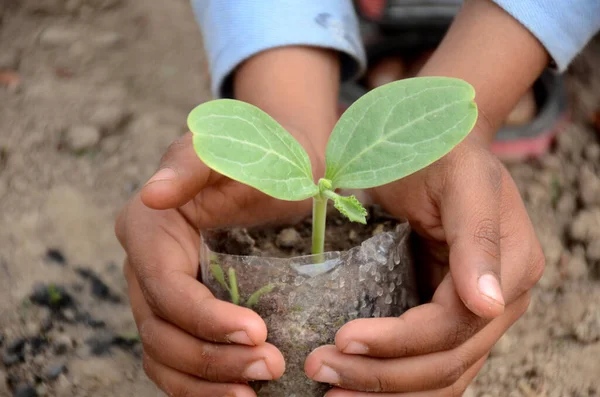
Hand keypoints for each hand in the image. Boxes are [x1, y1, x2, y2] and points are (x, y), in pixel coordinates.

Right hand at [116, 132, 321, 396]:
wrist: (280, 166)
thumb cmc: (257, 155)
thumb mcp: (226, 149)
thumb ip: (189, 165)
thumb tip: (151, 194)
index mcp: (147, 230)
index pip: (165, 289)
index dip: (205, 317)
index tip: (256, 332)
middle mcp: (144, 268)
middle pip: (163, 331)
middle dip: (212, 358)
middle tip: (269, 367)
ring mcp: (160, 295)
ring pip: (165, 356)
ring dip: (206, 382)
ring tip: (256, 392)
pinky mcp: (183, 313)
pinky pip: (178, 361)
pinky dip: (201, 385)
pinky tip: (238, 394)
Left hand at [304, 135, 544, 395]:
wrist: (436, 142)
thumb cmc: (444, 151)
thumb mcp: (461, 181)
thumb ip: (476, 238)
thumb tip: (489, 306)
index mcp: (512, 269)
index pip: (453, 327)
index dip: (399, 342)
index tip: (343, 338)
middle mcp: (500, 300)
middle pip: (445, 362)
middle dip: (382, 375)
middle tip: (321, 370)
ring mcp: (476, 313)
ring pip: (439, 374)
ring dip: (385, 390)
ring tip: (331, 389)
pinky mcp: (448, 313)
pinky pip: (428, 361)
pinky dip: (395, 380)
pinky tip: (355, 382)